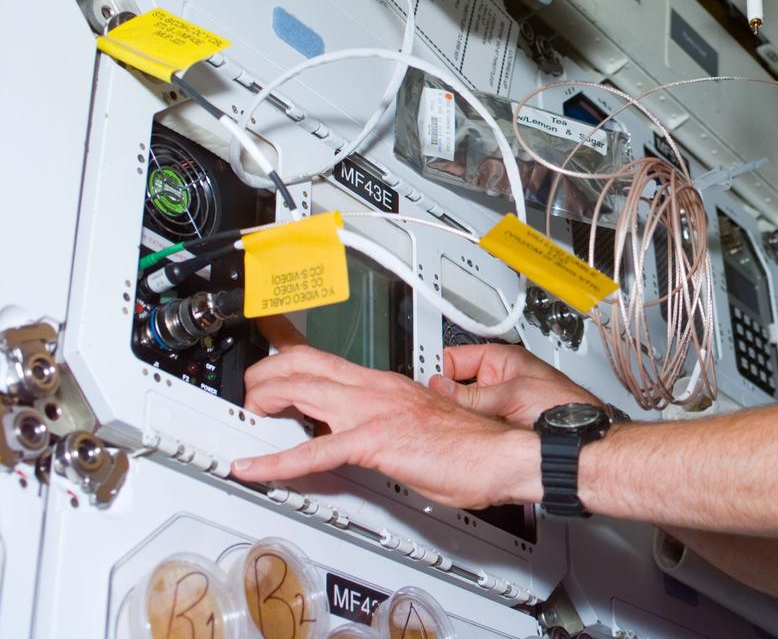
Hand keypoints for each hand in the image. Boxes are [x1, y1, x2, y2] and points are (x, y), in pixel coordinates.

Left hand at [231, 316, 540, 508]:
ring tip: (248, 415)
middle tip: (251, 392)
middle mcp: (374, 389)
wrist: (503, 452)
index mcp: (384, 384)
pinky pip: (312, 451)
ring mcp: (372, 411)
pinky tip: (253, 467)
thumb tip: (373, 433)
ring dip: (262, 400)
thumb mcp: (421, 423)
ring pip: (300, 388)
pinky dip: (274, 462)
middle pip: (302, 362)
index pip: (325, 354)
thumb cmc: (474, 444)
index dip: (286, 344)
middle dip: (264, 373)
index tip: (265, 337)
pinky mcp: (373, 441)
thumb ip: (391, 422)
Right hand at [430, 343, 601, 427]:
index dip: (439, 371)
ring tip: (449, 425)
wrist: (581, 440)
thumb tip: (440, 389)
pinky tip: (463, 439)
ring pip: (462, 409)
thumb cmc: (566, 407)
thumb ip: (474, 394)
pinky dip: (466, 432)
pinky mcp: (500, 426)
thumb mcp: (514, 394)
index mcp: (502, 360)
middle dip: (445, 398)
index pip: (455, 358)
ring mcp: (498, 405)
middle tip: (432, 410)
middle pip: (456, 386)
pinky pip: (474, 426)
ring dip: (456, 417)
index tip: (423, 386)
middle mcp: (498, 380)